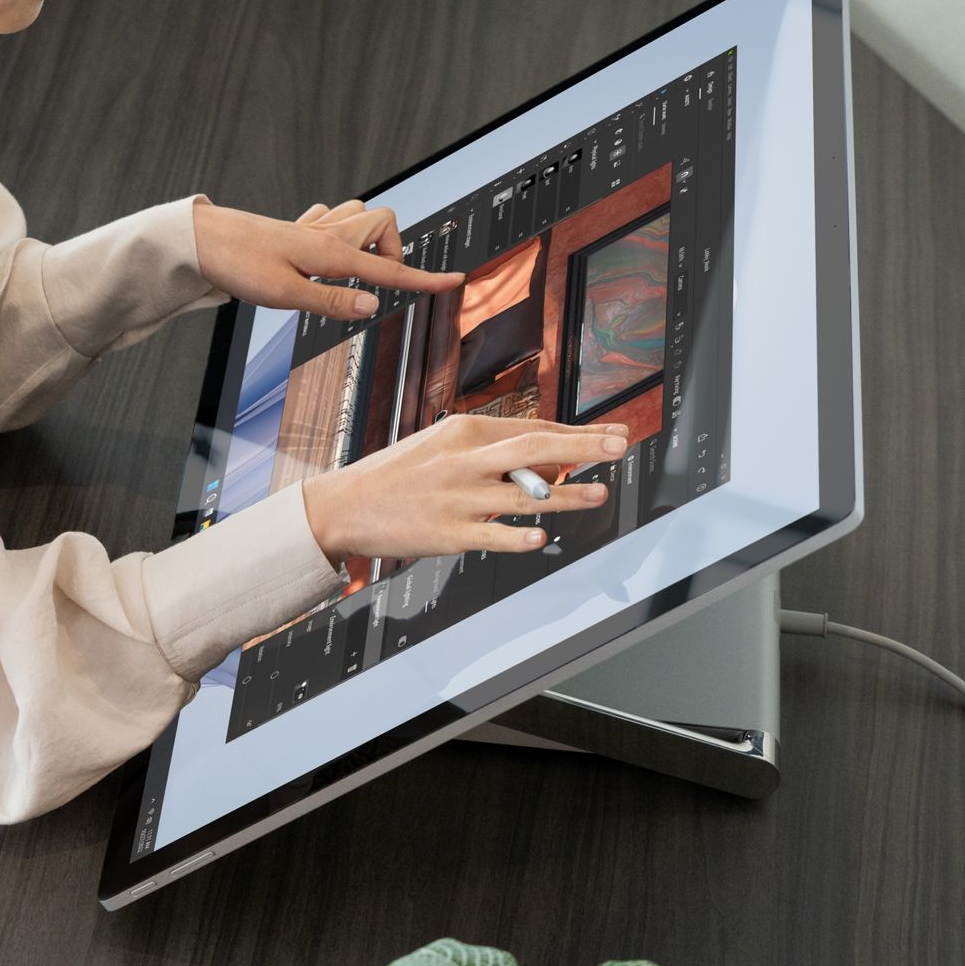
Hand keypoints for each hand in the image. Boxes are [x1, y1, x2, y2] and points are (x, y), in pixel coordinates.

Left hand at [192, 196, 464, 319]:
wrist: (201, 241)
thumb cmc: (238, 264)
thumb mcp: (286, 294)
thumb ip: (332, 301)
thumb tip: (374, 305)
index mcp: (330, 253)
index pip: (388, 269)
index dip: (423, 279)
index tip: (454, 281)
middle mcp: (326, 234)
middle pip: (384, 224)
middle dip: (391, 253)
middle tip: (373, 284)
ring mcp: (311, 228)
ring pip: (359, 215)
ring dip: (367, 240)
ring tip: (351, 271)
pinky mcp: (294, 228)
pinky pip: (330, 218)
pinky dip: (339, 233)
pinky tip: (324, 252)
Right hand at [299, 415, 631, 564]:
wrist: (343, 506)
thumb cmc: (396, 475)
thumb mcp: (440, 446)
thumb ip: (489, 450)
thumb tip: (545, 458)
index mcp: (463, 431)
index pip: (532, 428)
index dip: (577, 431)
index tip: (612, 432)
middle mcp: (464, 460)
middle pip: (534, 448)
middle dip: (582, 446)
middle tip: (621, 445)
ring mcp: (458, 498)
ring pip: (524, 494)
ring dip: (568, 494)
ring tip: (600, 493)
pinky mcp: (449, 533)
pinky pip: (493, 536)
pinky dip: (520, 537)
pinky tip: (543, 537)